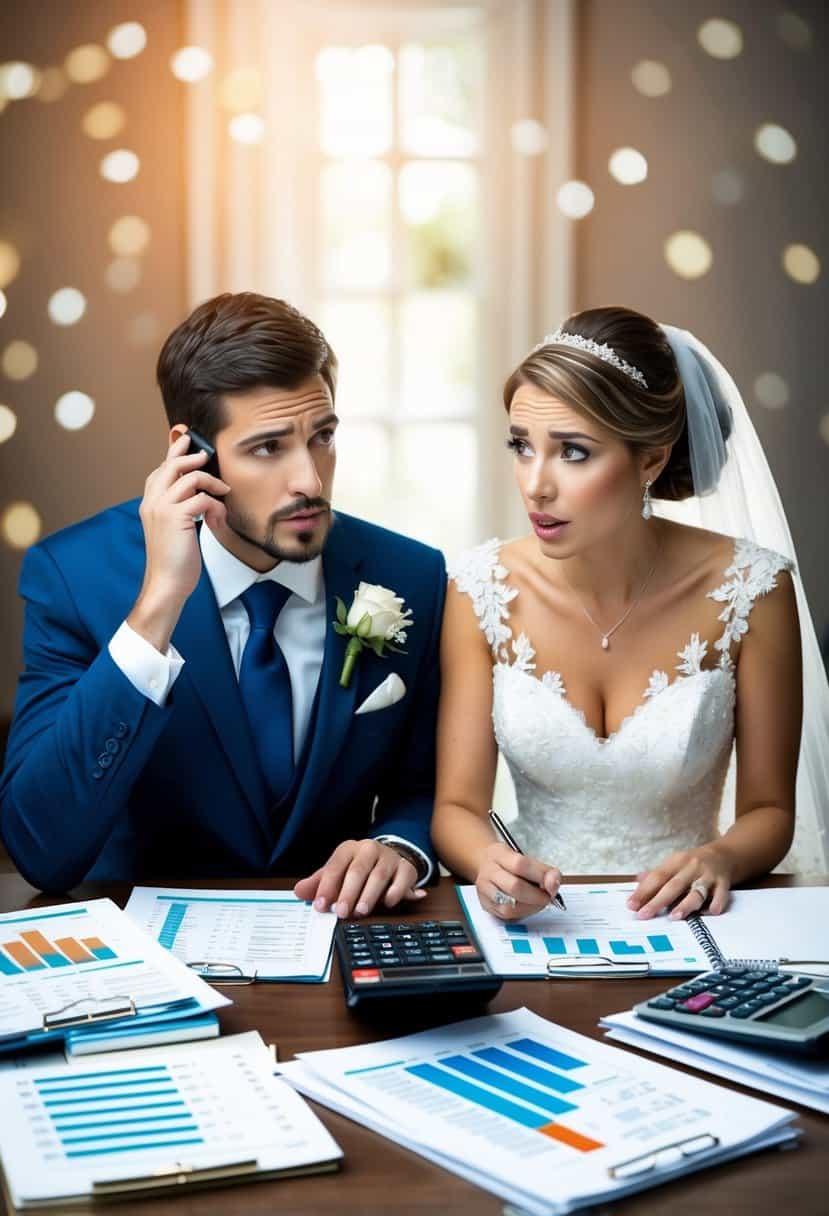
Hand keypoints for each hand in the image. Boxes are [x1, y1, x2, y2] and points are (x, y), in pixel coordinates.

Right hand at [129, 433, 229, 650]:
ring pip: (190, 476)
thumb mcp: (176, 528)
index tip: (187, 439)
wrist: (167, 583)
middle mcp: (152, 500)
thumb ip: (182, 507)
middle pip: (172, 464)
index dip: (174, 451)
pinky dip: (215, 505)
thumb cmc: (174, 559)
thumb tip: (199, 493)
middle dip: (193, 455)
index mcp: (149, 502)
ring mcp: (162, 508)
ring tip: (223, 492)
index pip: (161, 469)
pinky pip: (202, 498)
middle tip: (208, 457)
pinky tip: (219, 518)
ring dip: (212, 483)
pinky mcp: (176, 517)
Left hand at [293, 839, 427, 917]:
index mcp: (348, 849)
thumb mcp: (336, 874)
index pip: (335, 866)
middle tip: (342, 912)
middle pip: (358, 870)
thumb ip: (318, 884)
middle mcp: (369, 850)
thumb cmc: (358, 870)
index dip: (326, 887)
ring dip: (370, 895)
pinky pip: (403, 878)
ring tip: (361, 911)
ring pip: (379, 876)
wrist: (387, 859)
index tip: (321, 905)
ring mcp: (389, 858)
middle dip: (349, 893)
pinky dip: (396, 891)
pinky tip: (389, 903)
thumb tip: (298, 891)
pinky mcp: (406, 868)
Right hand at [476, 842, 560, 920]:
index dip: (540, 876)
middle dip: (537, 896)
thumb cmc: (507, 862)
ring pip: (509, 906)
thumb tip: (553, 885)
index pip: (521, 865)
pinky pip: (506, 915)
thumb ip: (543, 870)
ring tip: (538, 902)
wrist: (484, 865)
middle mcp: (489, 872)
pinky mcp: (486, 905)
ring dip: (531, 907)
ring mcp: (485, 890)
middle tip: (547, 896)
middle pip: (515, 887)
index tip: (553, 884)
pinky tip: (528, 907)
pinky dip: (522, 913)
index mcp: (499, 854)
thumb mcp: (525, 857)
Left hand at [627, 845, 733, 920]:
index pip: (657, 877)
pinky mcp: (724, 883)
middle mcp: (692, 867)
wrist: (725, 855)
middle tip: (644, 915)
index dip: (643, 891)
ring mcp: (709, 875)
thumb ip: (657, 874)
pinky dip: (716, 903)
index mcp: (676, 861)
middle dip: (658, 901)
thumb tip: (636, 882)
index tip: (632, 905)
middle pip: (673, 885)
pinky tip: (710, 912)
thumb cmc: (694, 863)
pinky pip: (721, 894)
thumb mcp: (675, 863)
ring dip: (686, 904)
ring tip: (674, 916)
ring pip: (697, 891)